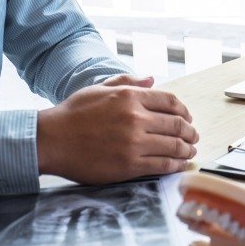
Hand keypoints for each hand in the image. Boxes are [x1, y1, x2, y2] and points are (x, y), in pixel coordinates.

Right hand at [36, 80, 198, 183]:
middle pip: (177, 125)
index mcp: (130, 97)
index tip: (188, 118)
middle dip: (190, 132)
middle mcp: (135, 118)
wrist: (51, 140)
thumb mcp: (99, 89)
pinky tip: (181, 166)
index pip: (170, 102)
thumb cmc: (72, 114)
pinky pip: (163, 165)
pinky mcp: (130, 165)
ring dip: (187, 150)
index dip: (184, 111)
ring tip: (190, 152)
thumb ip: (127, 82)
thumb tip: (152, 79)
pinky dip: (177, 166)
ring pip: (174, 146)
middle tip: (193, 137)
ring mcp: (134, 143)